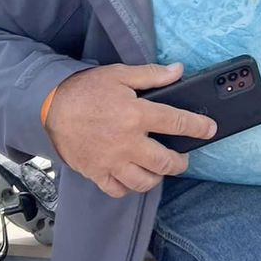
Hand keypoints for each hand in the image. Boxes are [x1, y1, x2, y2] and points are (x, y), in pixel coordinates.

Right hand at [44, 62, 216, 197]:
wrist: (50, 107)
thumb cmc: (85, 89)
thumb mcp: (120, 73)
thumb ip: (152, 74)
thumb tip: (178, 70)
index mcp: (136, 114)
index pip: (178, 122)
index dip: (199, 127)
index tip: (210, 130)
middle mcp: (128, 142)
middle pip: (166, 162)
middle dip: (181, 162)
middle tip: (183, 158)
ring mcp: (112, 161)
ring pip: (145, 181)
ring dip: (158, 177)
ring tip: (160, 169)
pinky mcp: (97, 173)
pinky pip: (119, 190)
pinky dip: (129, 187)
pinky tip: (133, 177)